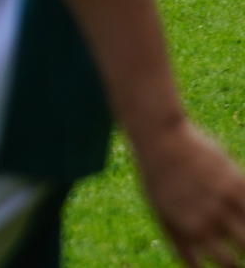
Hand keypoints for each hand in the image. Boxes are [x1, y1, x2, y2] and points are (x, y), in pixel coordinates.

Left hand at [134, 122, 244, 265]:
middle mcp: (209, 219)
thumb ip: (181, 244)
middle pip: (243, 251)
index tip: (235, 263)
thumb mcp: (162, 214)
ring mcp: (224, 201)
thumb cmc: (159, 179)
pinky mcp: (236, 182)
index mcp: (190, 231)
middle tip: (241, 249)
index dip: (233, 266)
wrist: (161, 140)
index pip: (225, 264)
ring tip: (242, 233)